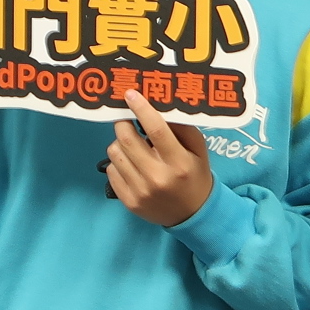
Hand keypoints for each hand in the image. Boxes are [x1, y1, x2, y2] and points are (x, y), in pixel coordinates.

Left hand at [106, 92, 213, 226]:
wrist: (192, 215)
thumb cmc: (194, 175)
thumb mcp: (198, 150)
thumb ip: (183, 128)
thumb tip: (161, 104)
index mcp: (179, 162)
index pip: (157, 130)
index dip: (141, 109)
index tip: (130, 94)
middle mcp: (158, 177)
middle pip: (127, 140)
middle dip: (122, 122)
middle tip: (125, 117)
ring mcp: (140, 191)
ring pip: (115, 153)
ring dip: (120, 142)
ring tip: (131, 144)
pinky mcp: (128, 201)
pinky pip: (111, 170)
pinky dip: (118, 162)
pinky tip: (130, 163)